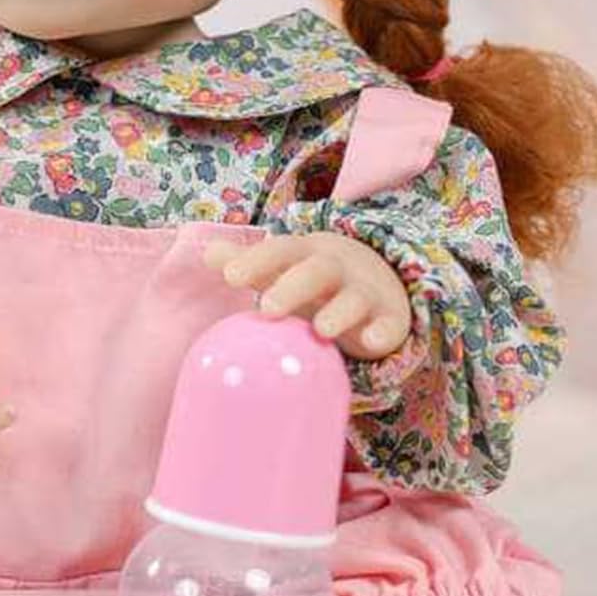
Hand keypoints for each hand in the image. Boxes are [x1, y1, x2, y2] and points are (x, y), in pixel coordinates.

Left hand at [202, 232, 411, 360]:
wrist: (376, 279)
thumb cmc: (312, 279)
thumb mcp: (283, 268)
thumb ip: (248, 263)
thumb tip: (206, 252)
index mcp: (304, 256)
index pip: (280, 251)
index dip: (256, 260)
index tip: (229, 275)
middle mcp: (336, 270)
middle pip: (317, 270)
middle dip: (294, 286)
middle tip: (268, 307)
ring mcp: (364, 293)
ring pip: (354, 298)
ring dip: (340, 312)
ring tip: (321, 330)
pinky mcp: (389, 318)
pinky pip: (390, 325)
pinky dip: (382, 332)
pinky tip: (371, 343)